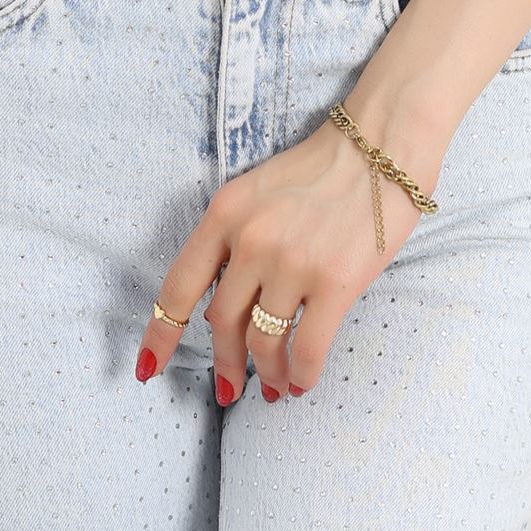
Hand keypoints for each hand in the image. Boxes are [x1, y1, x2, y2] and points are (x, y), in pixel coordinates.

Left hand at [133, 112, 443, 402]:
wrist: (381, 145)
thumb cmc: (321, 169)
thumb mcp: (256, 192)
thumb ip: (234, 242)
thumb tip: (225, 309)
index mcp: (224, 213)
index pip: (180, 287)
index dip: (162, 334)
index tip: (149, 367)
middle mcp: (251, 240)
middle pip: (222, 323)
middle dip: (225, 363)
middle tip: (231, 385)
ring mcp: (292, 263)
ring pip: (263, 343)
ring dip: (268, 373)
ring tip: (276, 385)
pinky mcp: (335, 282)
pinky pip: (306, 350)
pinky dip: (300, 375)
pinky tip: (302, 381)